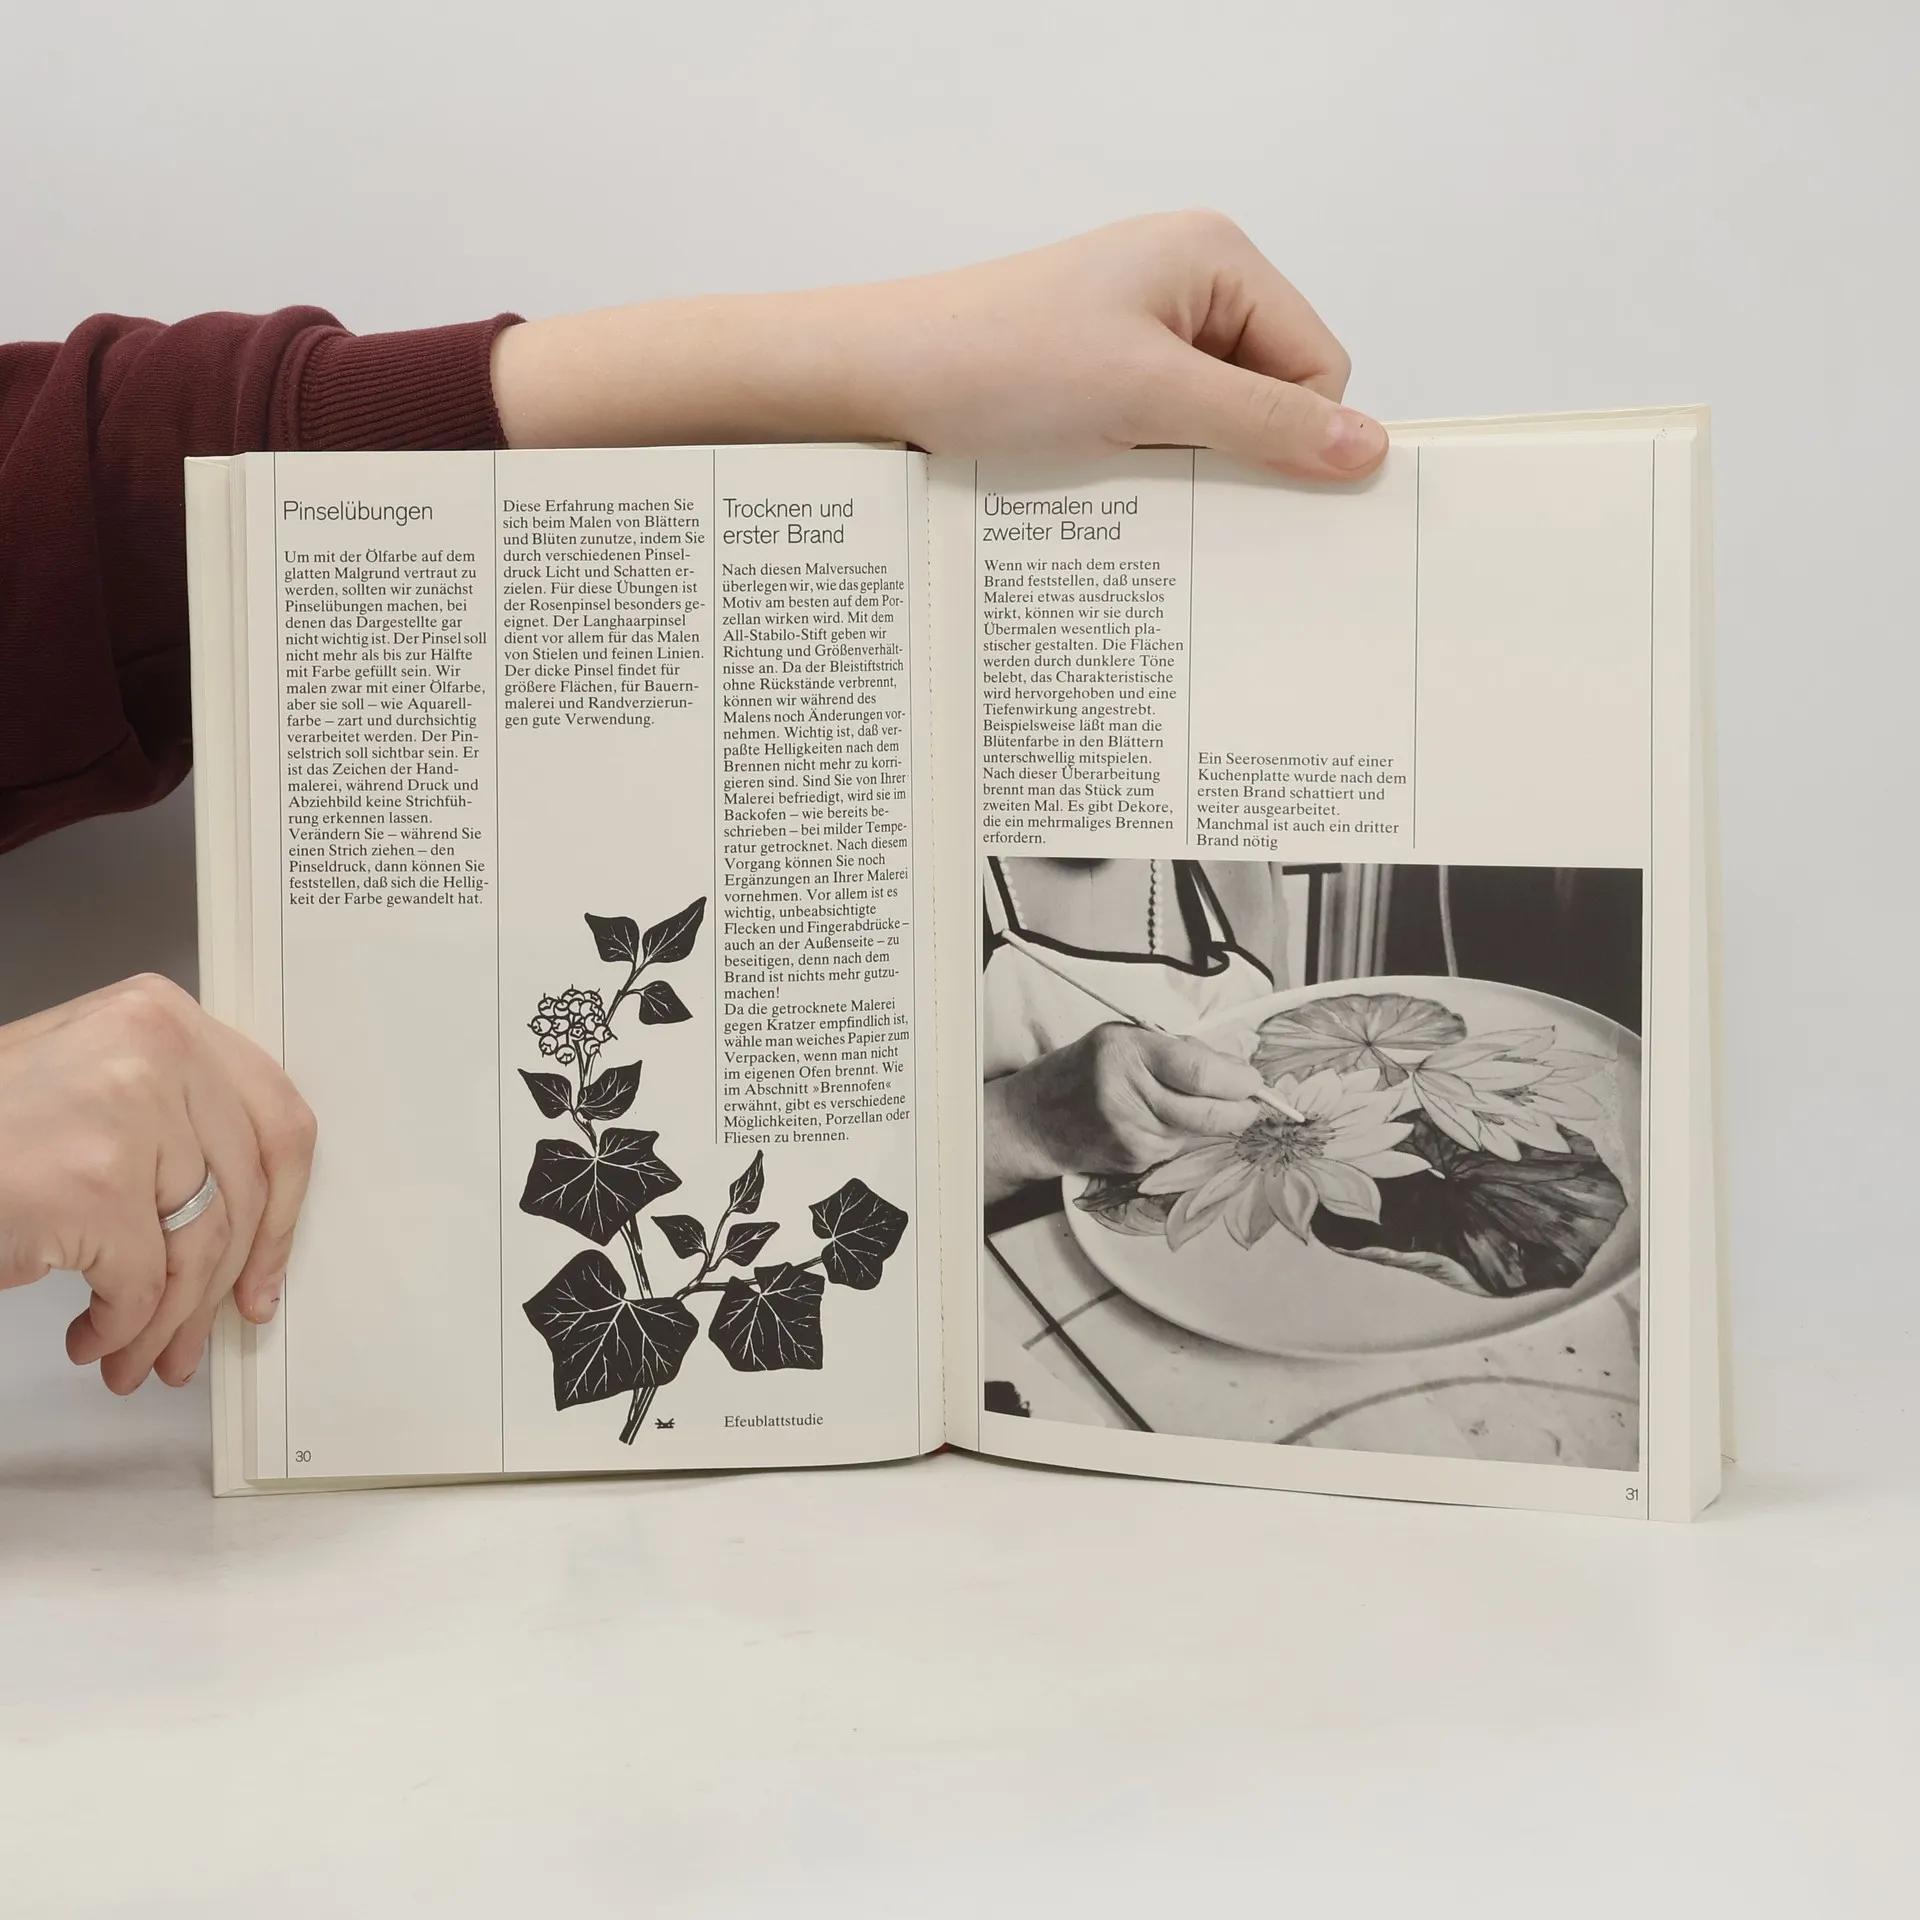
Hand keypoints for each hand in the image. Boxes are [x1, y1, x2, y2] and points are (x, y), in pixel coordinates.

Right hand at [0, 975, 314, 1392]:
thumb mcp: (91, 1087)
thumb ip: (173, 1123)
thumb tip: (246, 1221)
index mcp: (161, 1014)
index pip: (276, 1117)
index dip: (284, 1208)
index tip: (268, 1264)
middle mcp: (156, 1049)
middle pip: (244, 1191)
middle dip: (224, 1281)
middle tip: (202, 1334)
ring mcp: (126, 1114)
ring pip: (198, 1245)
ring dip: (170, 1320)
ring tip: (141, 1354)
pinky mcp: (91, 1183)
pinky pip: (141, 1283)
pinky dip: (122, 1327)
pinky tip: (94, 1339)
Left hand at [492, 211, 1385, 481]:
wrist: (879, 379)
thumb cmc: (995, 360)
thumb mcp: (1148, 398)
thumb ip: (1264, 425)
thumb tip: (1366, 449)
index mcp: (1216, 257)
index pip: (1319, 364)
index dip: (1295, 433)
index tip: (1257, 484)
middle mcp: (1186, 284)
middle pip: (1272, 396)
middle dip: (1237, 451)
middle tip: (1178, 481)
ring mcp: (1141, 331)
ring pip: (1215, 425)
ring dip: (1184, 465)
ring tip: (1122, 470)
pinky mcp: (1102, 377)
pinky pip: (1164, 435)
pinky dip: (1145, 468)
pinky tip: (1101, 478)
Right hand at [983, 1023, 1267, 1204]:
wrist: (1033, 1120)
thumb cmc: (1084, 1068)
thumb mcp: (1125, 1038)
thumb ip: (1179, 1050)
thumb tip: (1237, 1069)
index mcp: (1127, 1052)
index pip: (1200, 1072)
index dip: (1238, 1080)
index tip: (1254, 1080)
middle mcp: (1128, 1096)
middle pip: (1211, 1114)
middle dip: (1243, 1109)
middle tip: (1252, 1100)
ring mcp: (1131, 1135)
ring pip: (1200, 1132)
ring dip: (1210, 1120)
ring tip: (1186, 1101)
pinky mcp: (1134, 1161)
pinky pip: (1179, 1147)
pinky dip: (1182, 1133)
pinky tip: (1157, 1120)